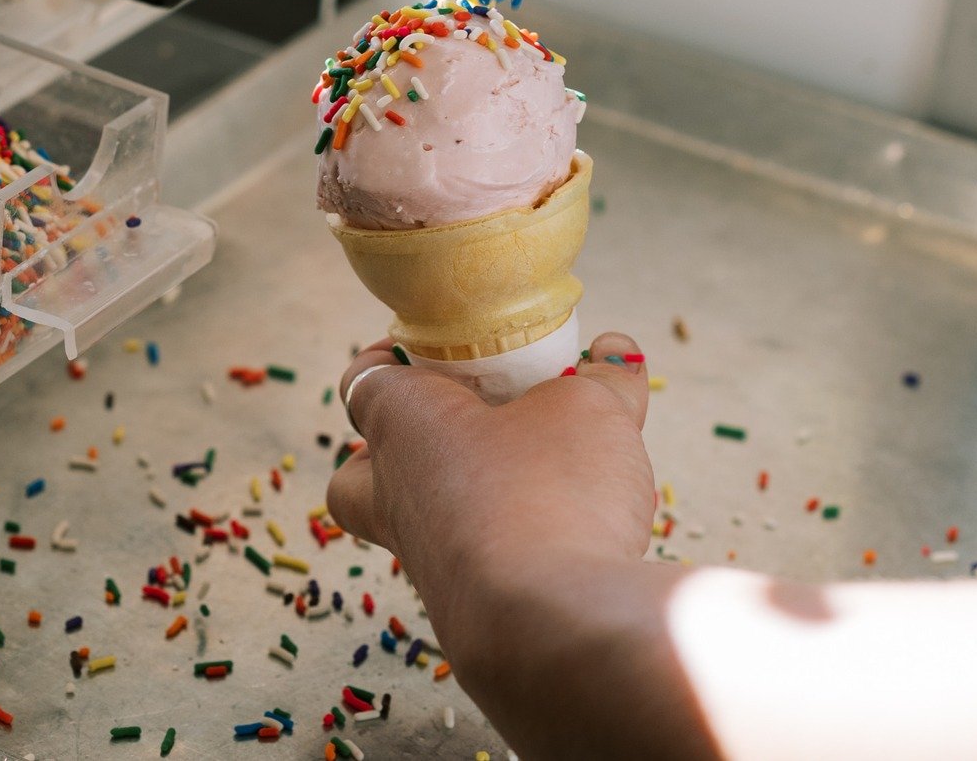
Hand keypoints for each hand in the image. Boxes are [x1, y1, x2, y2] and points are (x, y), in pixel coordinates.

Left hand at [328, 332, 716, 757]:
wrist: (551, 628)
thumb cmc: (550, 493)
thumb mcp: (591, 412)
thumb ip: (603, 379)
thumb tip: (616, 351)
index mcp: (401, 423)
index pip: (365, 378)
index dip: (395, 356)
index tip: (440, 348)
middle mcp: (394, 494)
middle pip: (360, 470)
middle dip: (394, 449)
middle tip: (459, 429)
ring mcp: (424, 563)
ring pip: (412, 524)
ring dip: (460, 502)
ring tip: (530, 484)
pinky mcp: (464, 615)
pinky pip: (471, 569)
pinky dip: (508, 550)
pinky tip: (563, 541)